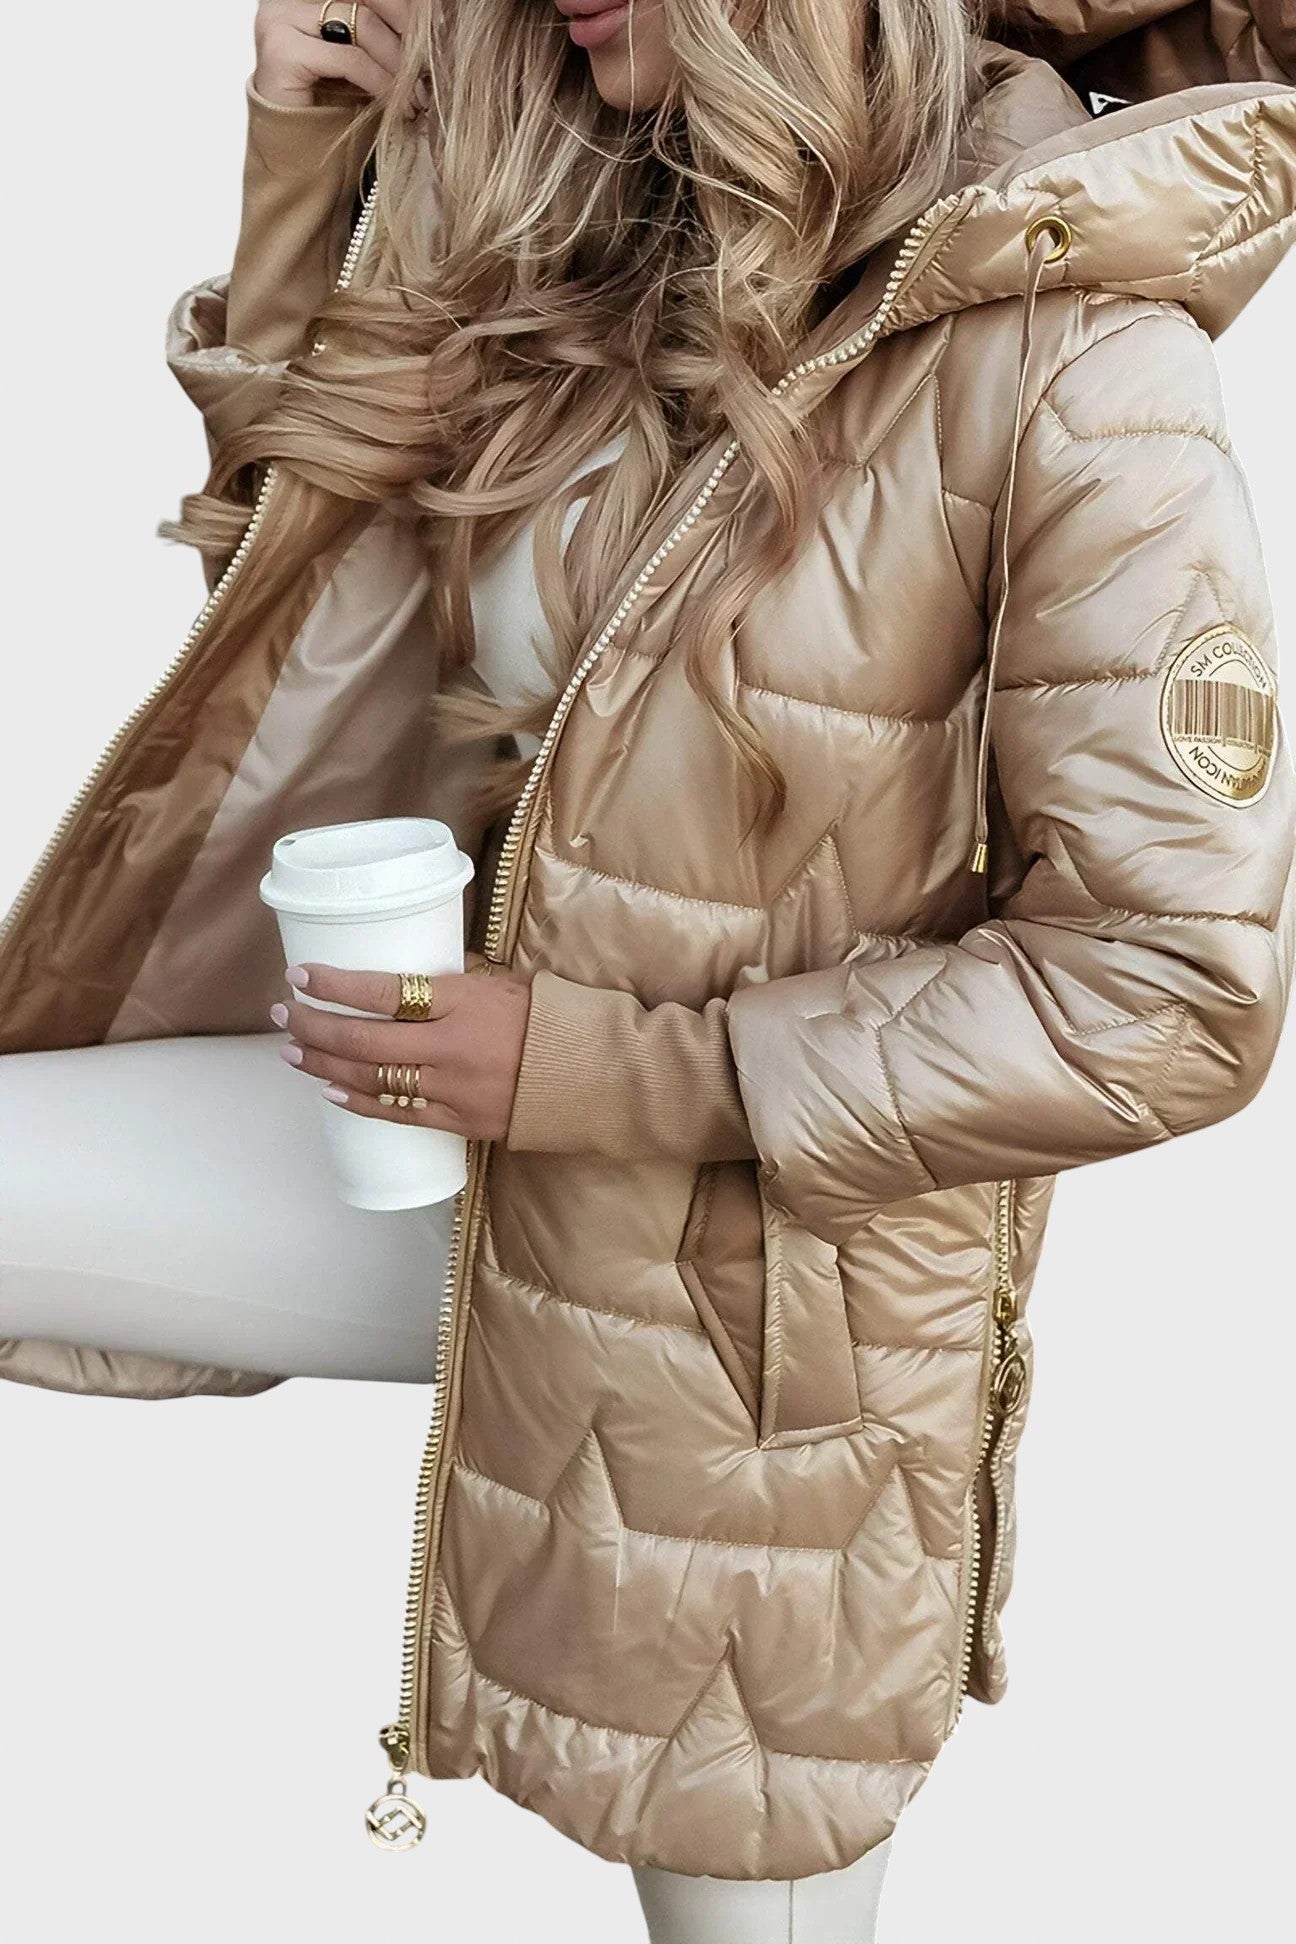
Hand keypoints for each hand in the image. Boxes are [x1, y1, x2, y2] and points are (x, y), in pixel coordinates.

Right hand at [253, 0, 420, 110]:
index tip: (431, 36)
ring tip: (415, 96)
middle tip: (428, 66)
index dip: (403, 8)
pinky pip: (350, 58)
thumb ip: (382, 30)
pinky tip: (397, 105)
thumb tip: (430, 17)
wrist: (299, 154)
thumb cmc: (331, 107)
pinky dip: (380, 82)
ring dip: (398, 63)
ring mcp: (280, 19)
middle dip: (406, 30)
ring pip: (363, 23)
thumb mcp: (364, 58)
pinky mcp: (282, 51)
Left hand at [270, 952, 532, 1141]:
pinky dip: (359, 1103)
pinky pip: (397, 1113)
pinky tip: (329, 1091)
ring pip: (371, 1079)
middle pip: (364, 1039)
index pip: (384, 991)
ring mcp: (452, 1088)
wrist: (590, 1076)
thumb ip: (455, 981)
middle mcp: (450, 1047)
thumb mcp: (502, 983)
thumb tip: (411, 970)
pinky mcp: (458, 1120)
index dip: (335, 985)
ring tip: (291, 1051)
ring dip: (324, 1064)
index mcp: (461, 1002)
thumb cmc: (547, 1019)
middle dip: (314, 1025)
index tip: (300, 974)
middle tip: (282, 1014)